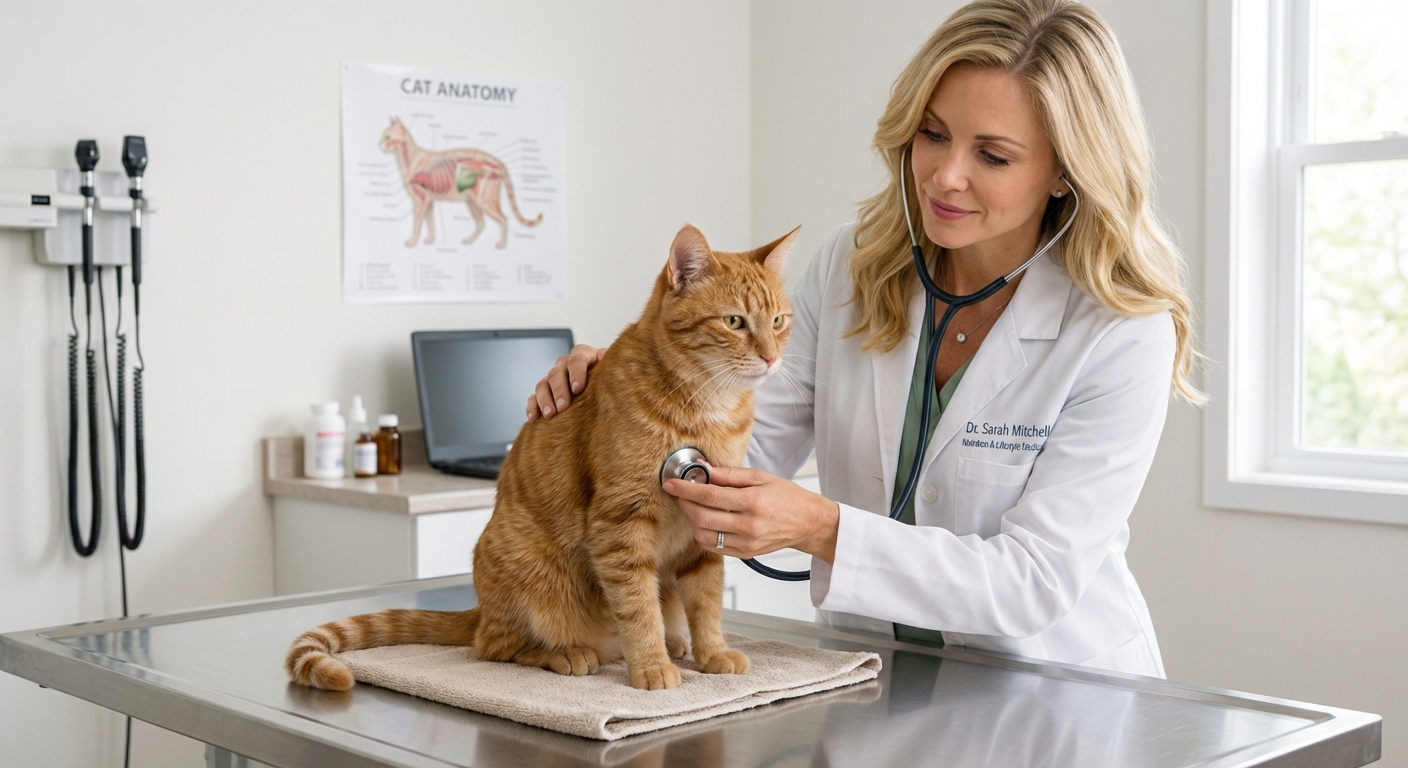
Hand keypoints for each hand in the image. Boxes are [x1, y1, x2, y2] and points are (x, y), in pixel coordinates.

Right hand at [526, 344, 606, 420]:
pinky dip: (532, 407)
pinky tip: (534, 418)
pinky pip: (533, 397)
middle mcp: (565, 364)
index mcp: (583, 355)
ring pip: (542, 384)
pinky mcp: (544, 392)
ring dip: (545, 399)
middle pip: (557, 373)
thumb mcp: (614, 372)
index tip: (578, 389)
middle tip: (563, 406)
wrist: (602, 390)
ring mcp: (552, 378)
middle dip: (559, 390)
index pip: (577, 359)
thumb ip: (614, 367)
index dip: (576, 373)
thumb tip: (613, 361)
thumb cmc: (610, 381)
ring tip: (550, 414)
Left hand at [663, 466, 839, 564]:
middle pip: (703, 517)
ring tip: (694, 507)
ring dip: (692, 521)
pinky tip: (706, 522)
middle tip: (681, 494)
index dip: (686, 489)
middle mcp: (749, 525)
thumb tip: (704, 469)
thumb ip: (730, 474)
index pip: (710, 496)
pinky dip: (703, 534)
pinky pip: (714, 547)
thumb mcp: (760, 477)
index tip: (671, 484)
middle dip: (685, 504)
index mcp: (753, 502)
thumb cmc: (787, 497)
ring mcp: (746, 543)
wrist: (807, 522)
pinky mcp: (745, 554)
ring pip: (704, 536)